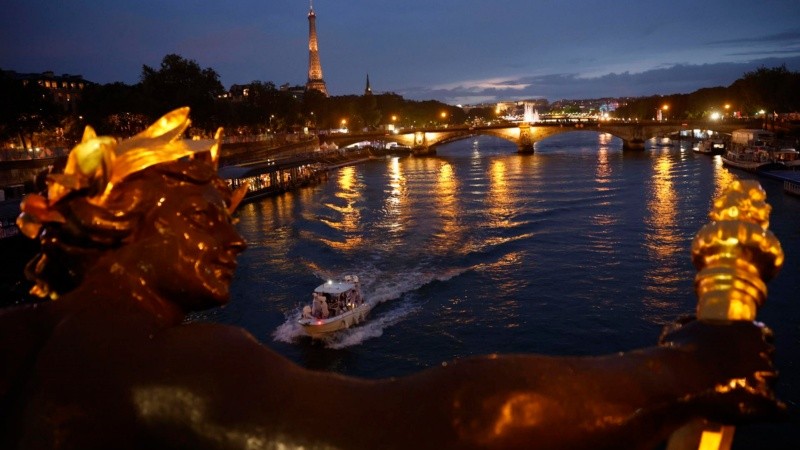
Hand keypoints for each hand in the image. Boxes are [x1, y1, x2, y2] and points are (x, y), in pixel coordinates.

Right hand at [658, 318, 784, 423]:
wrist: (677, 380)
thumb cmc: (676, 353)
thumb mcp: (676, 330)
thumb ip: (688, 322)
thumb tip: (690, 320)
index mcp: (746, 328)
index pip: (762, 333)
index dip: (751, 344)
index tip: (741, 352)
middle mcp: (761, 347)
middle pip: (767, 355)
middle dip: (755, 363)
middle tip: (735, 373)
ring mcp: (765, 372)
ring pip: (769, 379)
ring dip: (756, 384)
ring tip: (735, 392)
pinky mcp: (764, 396)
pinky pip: (774, 405)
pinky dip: (762, 406)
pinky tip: (742, 405)